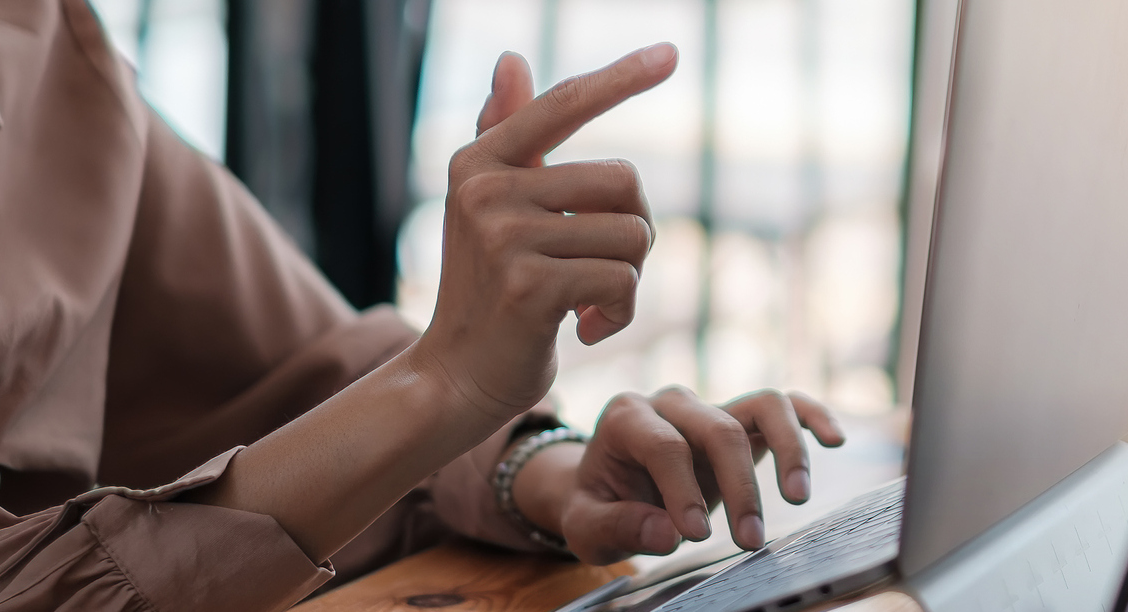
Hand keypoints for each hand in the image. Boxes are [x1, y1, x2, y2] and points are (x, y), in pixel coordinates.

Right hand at [407, 45, 676, 420]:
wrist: (456, 377)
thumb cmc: (488, 293)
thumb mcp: (493, 209)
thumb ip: (507, 134)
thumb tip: (511, 59)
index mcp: (480, 161)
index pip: (564, 104)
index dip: (621, 78)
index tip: (671, 52)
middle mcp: (486, 187)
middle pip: (623, 181)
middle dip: (632, 231)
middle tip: (600, 270)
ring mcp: (505, 235)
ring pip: (632, 235)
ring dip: (628, 280)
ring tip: (587, 303)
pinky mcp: (530, 284)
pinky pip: (622, 280)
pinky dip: (619, 313)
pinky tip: (584, 329)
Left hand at [521, 387, 846, 563]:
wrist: (605, 490)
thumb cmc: (596, 506)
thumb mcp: (586, 525)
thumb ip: (618, 526)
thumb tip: (667, 533)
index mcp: (626, 417)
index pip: (664, 446)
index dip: (682, 490)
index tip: (696, 535)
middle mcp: (671, 402)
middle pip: (719, 428)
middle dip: (739, 487)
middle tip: (749, 541)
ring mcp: (709, 406)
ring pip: (762, 404)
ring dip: (787, 449)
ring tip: (798, 497)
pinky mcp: (739, 419)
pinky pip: (783, 405)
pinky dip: (811, 417)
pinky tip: (834, 440)